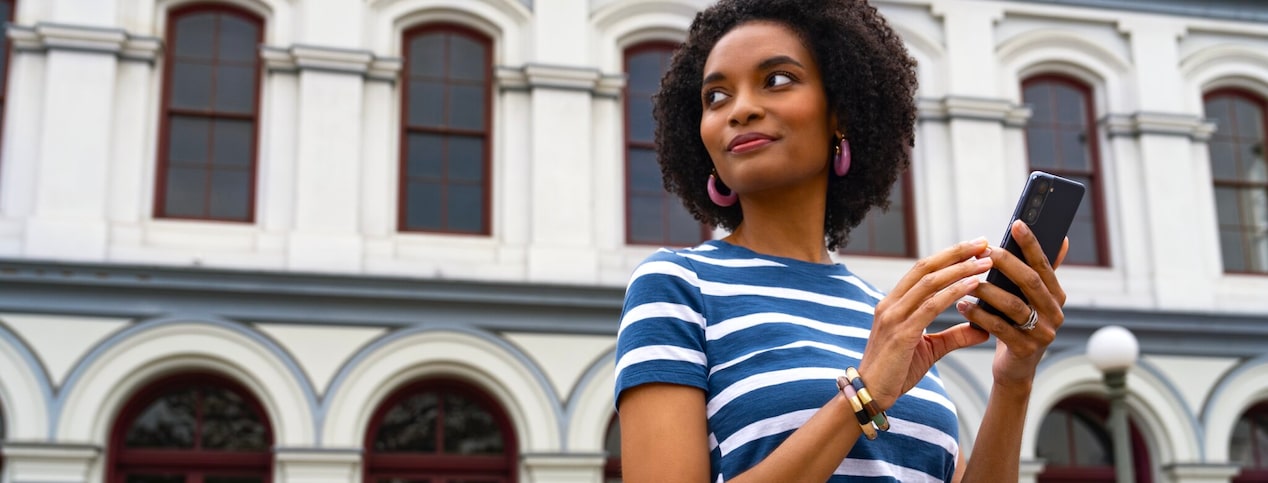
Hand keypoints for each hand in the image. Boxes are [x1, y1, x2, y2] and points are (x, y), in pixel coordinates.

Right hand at [858, 238, 994, 409]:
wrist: (870, 395)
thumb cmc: (895, 372)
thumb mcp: (929, 350)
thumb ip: (954, 337)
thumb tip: (983, 329)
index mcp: (893, 304)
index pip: (922, 270)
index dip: (948, 256)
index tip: (973, 248)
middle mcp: (890, 304)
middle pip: (926, 268)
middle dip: (956, 253)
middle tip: (984, 243)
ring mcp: (893, 317)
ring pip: (930, 282)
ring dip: (960, 269)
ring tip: (985, 261)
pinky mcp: (901, 333)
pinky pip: (931, 306)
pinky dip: (954, 292)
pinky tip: (974, 284)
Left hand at [957, 220, 1068, 384]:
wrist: (1015, 370)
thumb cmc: (1019, 326)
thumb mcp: (1033, 300)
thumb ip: (1044, 272)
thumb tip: (1063, 239)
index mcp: (1056, 296)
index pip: (1044, 265)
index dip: (1032, 245)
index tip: (1017, 224)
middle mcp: (1054, 313)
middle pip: (1030, 282)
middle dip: (1007, 263)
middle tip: (984, 250)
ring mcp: (1042, 333)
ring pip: (1013, 305)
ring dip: (987, 290)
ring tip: (967, 280)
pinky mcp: (1024, 350)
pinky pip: (999, 328)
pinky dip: (979, 315)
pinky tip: (962, 305)